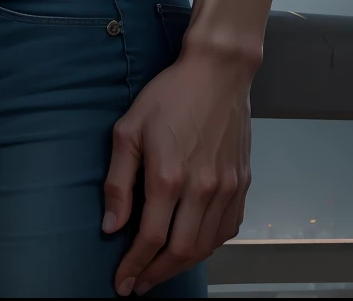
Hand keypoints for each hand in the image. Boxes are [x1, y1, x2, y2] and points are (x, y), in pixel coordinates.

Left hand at [102, 48, 252, 294]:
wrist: (218, 73)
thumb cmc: (169, 96)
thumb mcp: (129, 130)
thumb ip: (118, 182)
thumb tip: (111, 225)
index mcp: (169, 177)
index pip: (149, 239)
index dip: (133, 267)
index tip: (122, 283)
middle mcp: (202, 189)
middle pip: (180, 252)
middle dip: (156, 275)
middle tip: (139, 284)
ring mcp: (226, 189)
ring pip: (205, 246)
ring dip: (181, 266)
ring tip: (160, 270)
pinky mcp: (242, 184)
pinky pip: (227, 230)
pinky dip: (208, 246)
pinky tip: (192, 246)